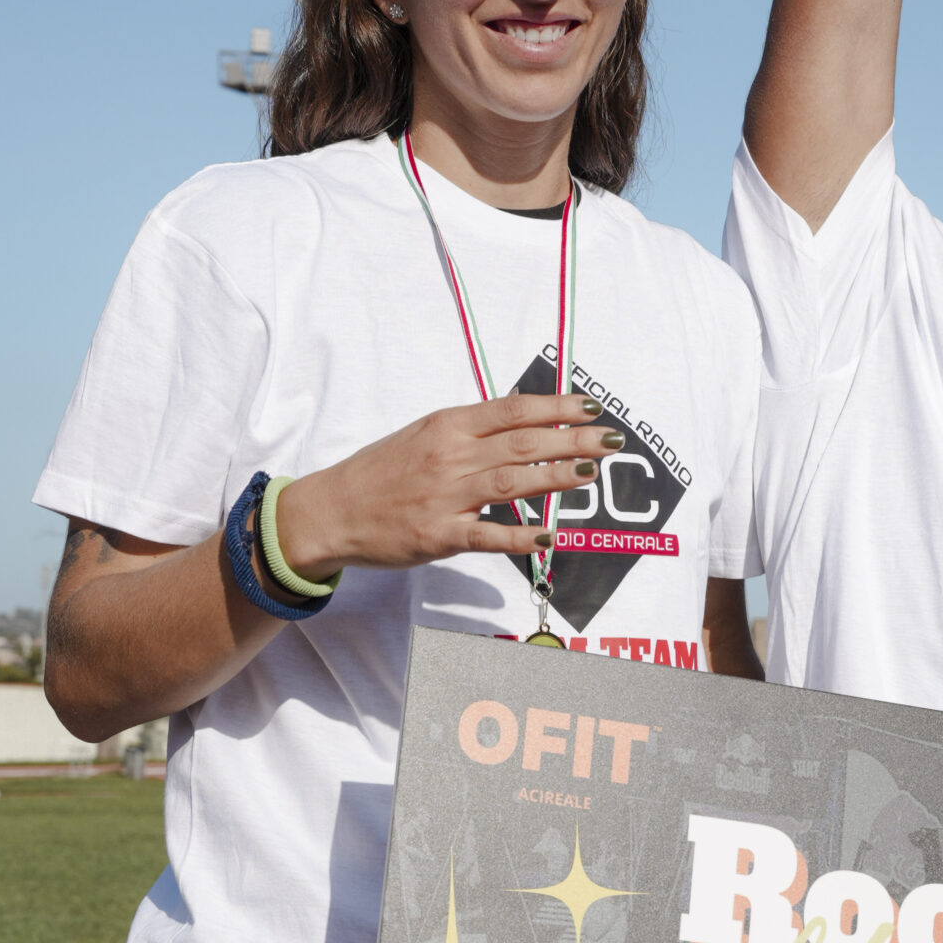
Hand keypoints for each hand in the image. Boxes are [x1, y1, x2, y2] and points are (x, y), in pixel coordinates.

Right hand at [274, 395, 619, 580]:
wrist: (332, 511)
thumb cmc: (382, 471)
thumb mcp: (424, 435)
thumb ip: (472, 428)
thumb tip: (523, 415)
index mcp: (447, 425)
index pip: (512, 410)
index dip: (556, 407)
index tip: (590, 407)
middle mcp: (450, 456)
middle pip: (522, 443)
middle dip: (572, 440)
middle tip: (609, 439)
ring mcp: (445, 496)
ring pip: (512, 482)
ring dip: (557, 477)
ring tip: (591, 473)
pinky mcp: (439, 536)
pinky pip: (488, 535)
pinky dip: (521, 536)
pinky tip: (550, 535)